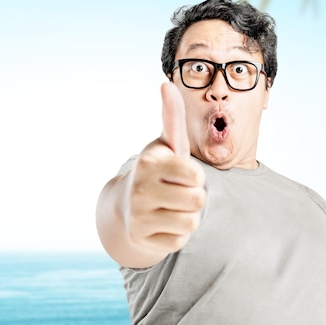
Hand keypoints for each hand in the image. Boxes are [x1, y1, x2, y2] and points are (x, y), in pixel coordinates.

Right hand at [125, 82, 205, 255]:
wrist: (127, 206)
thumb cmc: (157, 170)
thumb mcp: (166, 144)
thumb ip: (172, 117)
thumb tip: (166, 84)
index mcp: (148, 163)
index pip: (196, 175)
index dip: (195, 174)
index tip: (180, 172)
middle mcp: (140, 189)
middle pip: (198, 200)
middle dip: (194, 196)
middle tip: (177, 191)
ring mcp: (139, 216)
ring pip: (191, 222)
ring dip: (187, 216)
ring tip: (171, 207)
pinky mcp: (142, 239)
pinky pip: (180, 240)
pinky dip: (177, 233)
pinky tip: (163, 223)